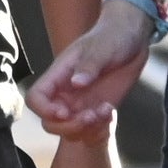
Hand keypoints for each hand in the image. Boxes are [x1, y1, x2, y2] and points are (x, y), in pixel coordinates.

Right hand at [28, 0, 154, 134]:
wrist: (132, 37)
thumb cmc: (112, 35)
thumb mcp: (103, 47)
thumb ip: (89, 65)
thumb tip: (75, 83)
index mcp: (58, 75)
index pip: (35, 98)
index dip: (44, 110)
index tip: (65, 112)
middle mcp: (65, 93)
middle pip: (50, 123)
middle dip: (69, 127)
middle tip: (91, 116)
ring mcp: (81, 104)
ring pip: (70, 131)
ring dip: (87, 130)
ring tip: (106, 111)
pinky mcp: (97, 110)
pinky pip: (90, 131)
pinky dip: (100, 130)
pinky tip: (111, 112)